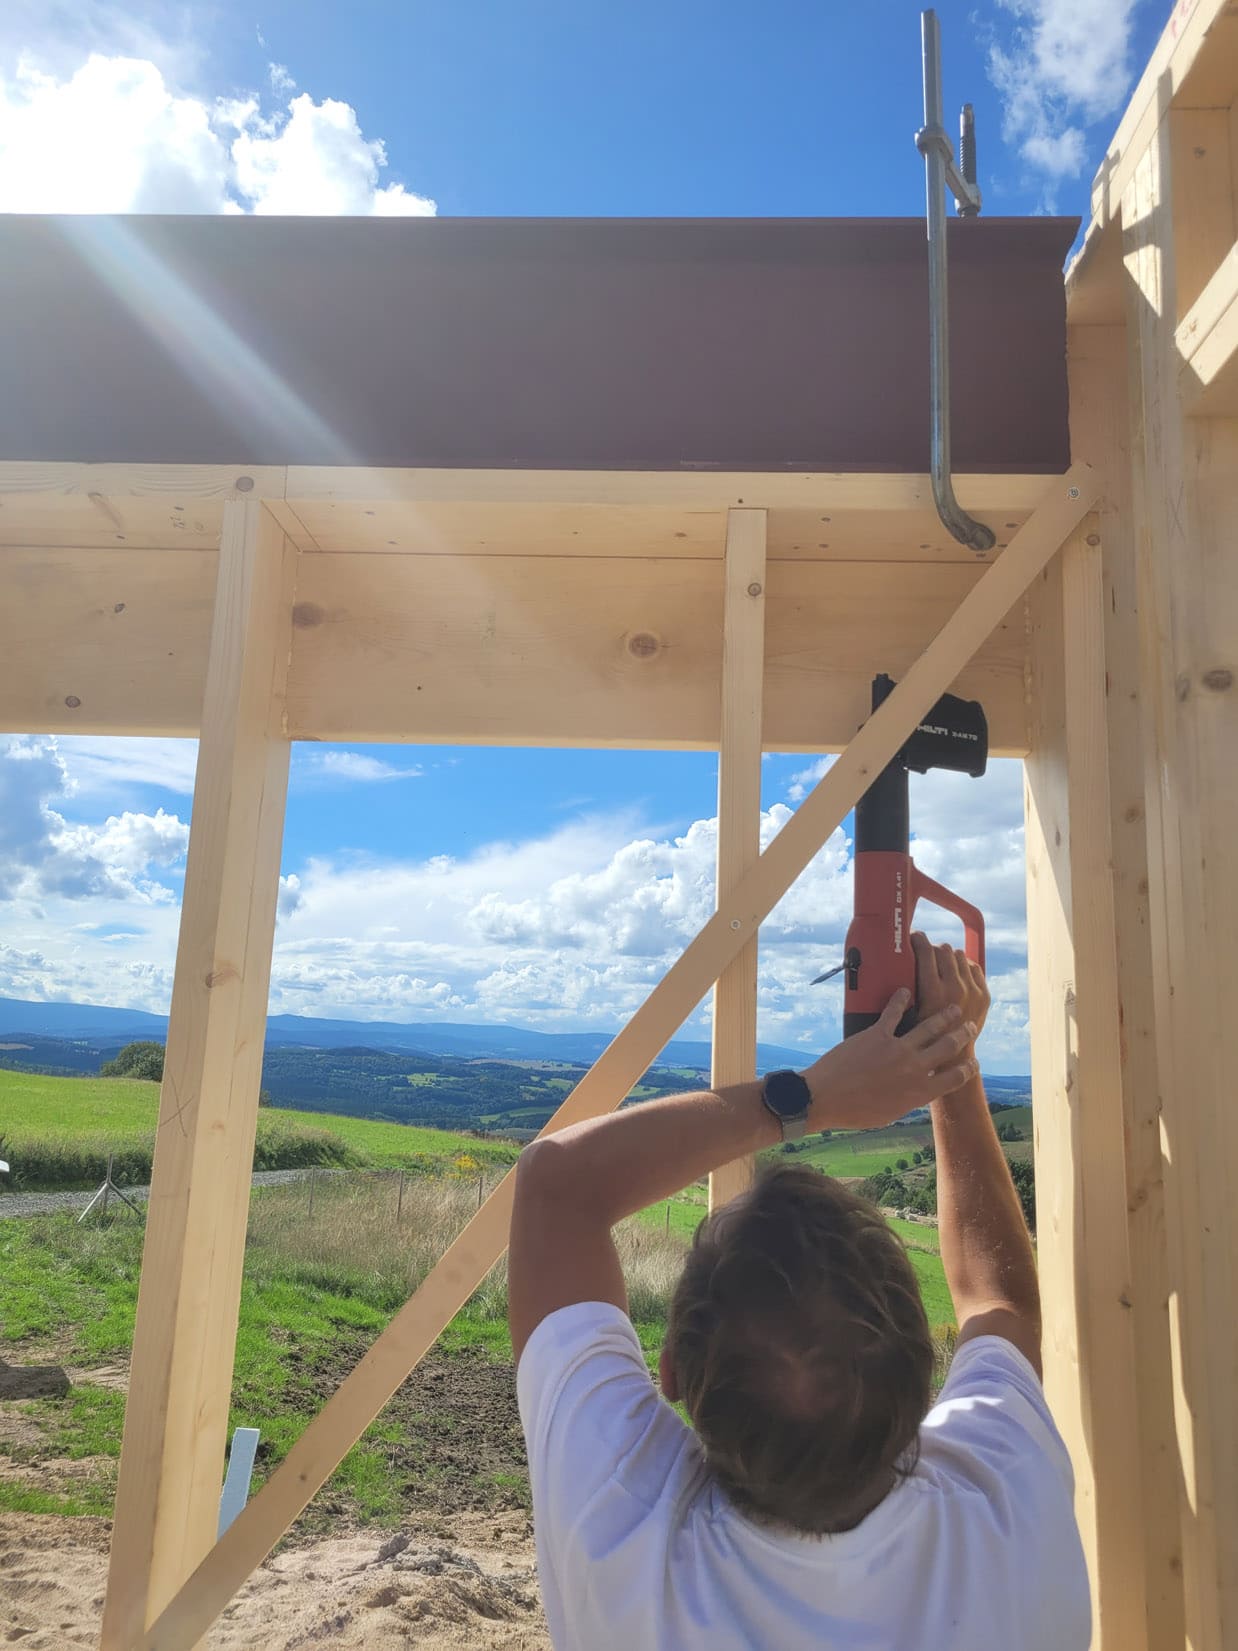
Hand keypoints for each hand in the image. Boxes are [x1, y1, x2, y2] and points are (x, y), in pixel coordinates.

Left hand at [802, 992, 978, 1130]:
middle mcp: (914, 1069)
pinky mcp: (877, 1034)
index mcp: (919, 1093)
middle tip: (971, 1026)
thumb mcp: (890, 1114)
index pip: (954, 1078)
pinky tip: (905, 991)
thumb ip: (908, 1100)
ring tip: (954, 1008)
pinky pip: (893, 1012)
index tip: (973, 1061)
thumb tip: (916, 1094)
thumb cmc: (855, 1112)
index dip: (968, 1068)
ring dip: (944, 1015)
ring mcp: (897, 1049)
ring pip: (929, 1027)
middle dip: (963, 1035)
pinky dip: (900, 999)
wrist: (825, 1098)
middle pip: (948, 1047)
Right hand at [912, 933, 989, 1046]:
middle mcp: (955, 987)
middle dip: (933, 947)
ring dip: (949, 956)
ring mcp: (973, 991)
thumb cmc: (924, 1036)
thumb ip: (906, 987)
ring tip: (940, 963)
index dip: (918, 939)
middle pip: (944, 949)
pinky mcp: (984, 995)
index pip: (926, 950)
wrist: (953, 1056)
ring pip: (959, 955)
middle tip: (925, 952)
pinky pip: (974, 966)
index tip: (913, 937)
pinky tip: (955, 972)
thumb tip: (898, 963)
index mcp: (933, 991)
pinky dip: (964, 966)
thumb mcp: (909, 1012)